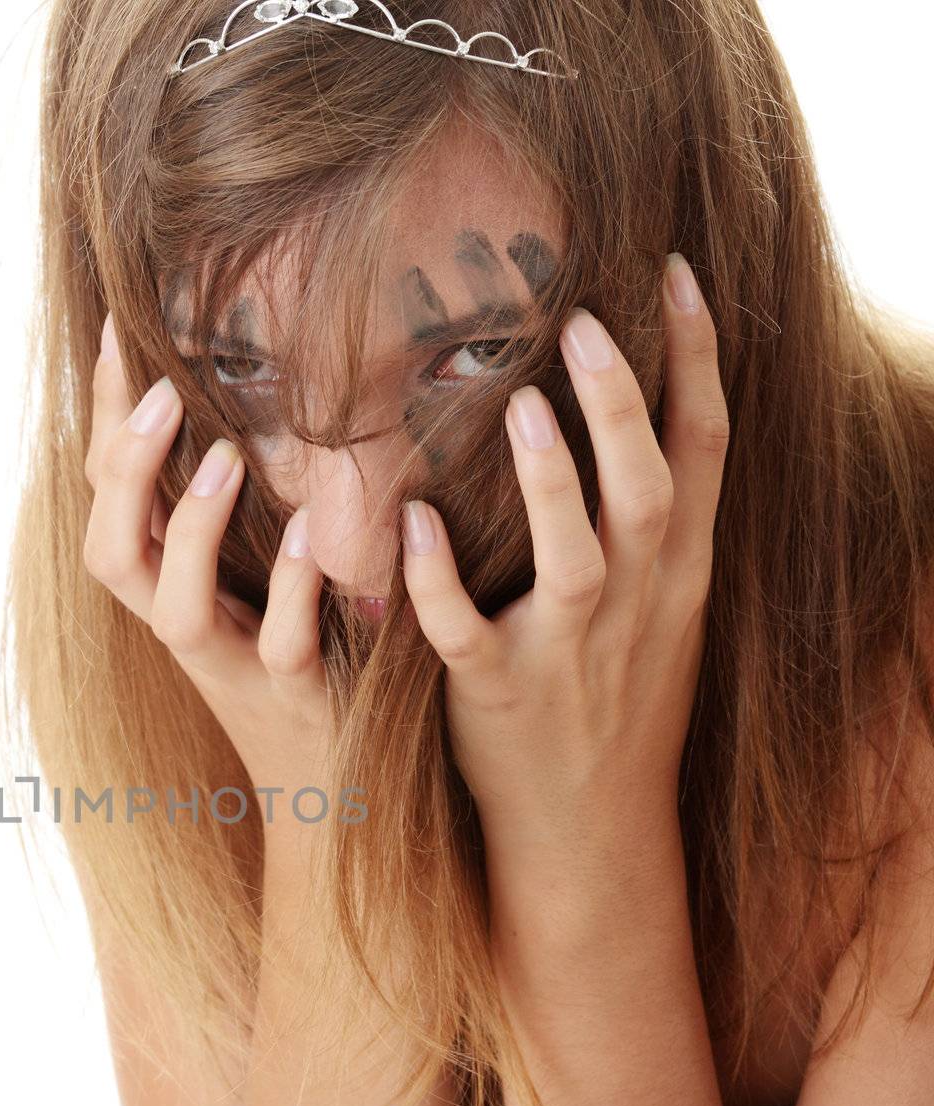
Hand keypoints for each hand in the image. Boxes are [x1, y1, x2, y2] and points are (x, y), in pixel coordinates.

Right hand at [82, 314, 331, 803]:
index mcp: (164, 589)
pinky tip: (315, 530)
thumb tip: (230, 398)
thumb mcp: (247, 578)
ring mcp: (234, 667)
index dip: (103, 424)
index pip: (107, 500)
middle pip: (111, 553)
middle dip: (126, 472)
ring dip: (192, 531)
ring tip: (224, 457)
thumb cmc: (292, 658)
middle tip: (160, 391)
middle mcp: (182, 627)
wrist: (327, 786)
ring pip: (178, 610)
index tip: (118, 334)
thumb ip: (229, 510)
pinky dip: (294, 589)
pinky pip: (283, 645)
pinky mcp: (297, 696)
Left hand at [399, 255, 725, 878]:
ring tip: (523, 401)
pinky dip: (441, 582)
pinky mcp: (498, 694)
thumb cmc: (616, 697)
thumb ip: (649, 520)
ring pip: (575, 558)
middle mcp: (633, 604)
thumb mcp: (660, 606)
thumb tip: (630, 410)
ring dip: (553, 482)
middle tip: (586, 320)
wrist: (591, 822)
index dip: (696, 358)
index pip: (702, 449)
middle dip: (623, 403)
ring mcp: (568, 653)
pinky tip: (415, 524)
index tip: (676, 272)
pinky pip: (467, 635)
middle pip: (647, 489)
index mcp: (675, 572)